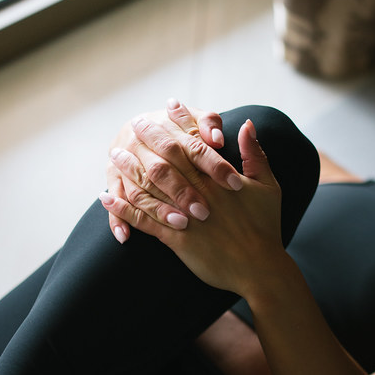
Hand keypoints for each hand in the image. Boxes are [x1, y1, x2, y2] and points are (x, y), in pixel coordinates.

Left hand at [100, 117, 285, 297]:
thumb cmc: (265, 226)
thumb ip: (255, 154)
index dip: (179, 123)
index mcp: (218, 178)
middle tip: (133, 123)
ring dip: (128, 169)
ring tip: (114, 155)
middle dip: (147, 139)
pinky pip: (142, 221)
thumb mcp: (267, 186)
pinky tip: (106, 200)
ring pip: (149, 187)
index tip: (166, 106)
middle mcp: (198, 192)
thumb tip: (248, 124)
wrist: (259, 268)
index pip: (193, 143)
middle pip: (166, 159)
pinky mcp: (176, 239)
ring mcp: (184, 216)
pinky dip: (122, 210)